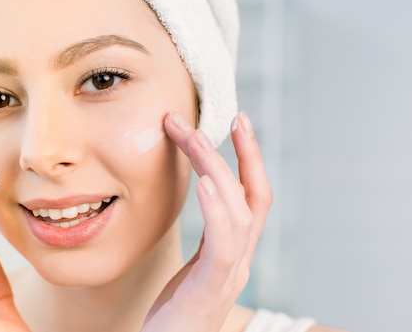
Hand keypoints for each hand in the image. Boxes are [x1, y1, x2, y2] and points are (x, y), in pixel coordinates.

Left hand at [141, 112, 272, 331]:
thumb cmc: (174, 315)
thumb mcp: (192, 269)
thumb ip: (203, 238)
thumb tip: (197, 197)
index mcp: (234, 252)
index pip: (251, 198)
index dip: (250, 160)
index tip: (237, 124)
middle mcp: (239, 260)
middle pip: (255, 197)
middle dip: (246, 154)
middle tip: (233, 117)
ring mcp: (230, 276)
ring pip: (239, 212)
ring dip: (218, 169)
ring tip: (197, 137)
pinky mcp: (210, 289)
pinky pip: (221, 245)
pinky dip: (217, 211)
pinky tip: (202, 184)